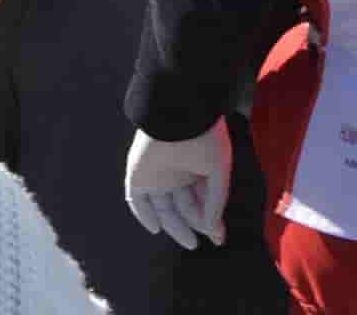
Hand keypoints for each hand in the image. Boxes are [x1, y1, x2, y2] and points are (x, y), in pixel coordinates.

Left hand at [123, 124, 232, 250]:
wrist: (179, 113)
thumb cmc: (204, 136)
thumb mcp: (219, 170)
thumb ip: (216, 201)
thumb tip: (212, 229)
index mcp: (196, 167)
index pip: (202, 199)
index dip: (211, 219)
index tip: (219, 237)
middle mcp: (177, 172)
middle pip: (184, 206)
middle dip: (194, 225)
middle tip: (199, 243)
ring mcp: (157, 174)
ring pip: (164, 208)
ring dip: (175, 226)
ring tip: (189, 242)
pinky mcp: (138, 174)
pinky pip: (137, 200)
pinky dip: (143, 215)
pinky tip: (155, 228)